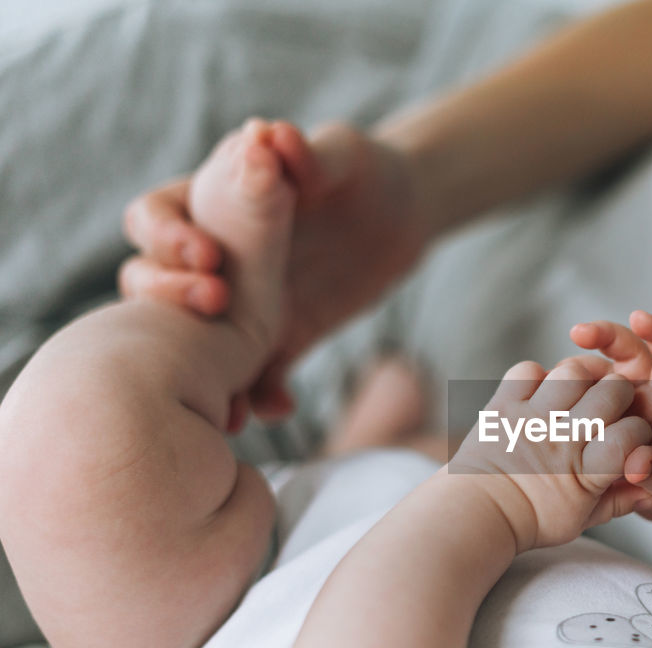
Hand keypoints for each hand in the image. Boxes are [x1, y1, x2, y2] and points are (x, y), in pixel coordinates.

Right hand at [119, 121, 434, 419]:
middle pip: (151, 279)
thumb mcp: (342, 155)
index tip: (208, 253)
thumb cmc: (359, 170)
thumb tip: (272, 136)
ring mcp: (237, 302)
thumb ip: (308, 154)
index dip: (168, 235)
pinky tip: (277, 408)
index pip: (156, 215)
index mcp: (207, 200)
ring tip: (223, 397)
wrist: (400, 215)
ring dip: (197, 367)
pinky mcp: (275, 338)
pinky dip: (260, 394)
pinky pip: (255, 373)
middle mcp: (210, 254)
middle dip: (168, 296)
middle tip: (214, 303)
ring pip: (190, 339)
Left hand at [449, 359, 651, 552]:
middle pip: (611, 392)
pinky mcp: (504, 405)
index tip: (631, 436)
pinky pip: (527, 370)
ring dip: (584, 374)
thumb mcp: (580, 520)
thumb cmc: (531, 519)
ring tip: (583, 388)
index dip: (638, 431)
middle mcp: (561, 439)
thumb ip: (617, 503)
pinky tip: (543, 391)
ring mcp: (531, 418)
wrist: (476, 513)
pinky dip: (538, 375)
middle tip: (613, 403)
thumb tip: (649, 494)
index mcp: (585, 471)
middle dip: (621, 393)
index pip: (631, 434)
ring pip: (572, 372)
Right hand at [570, 310, 651, 530]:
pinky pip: (574, 398)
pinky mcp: (592, 421)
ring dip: (575, 367)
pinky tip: (538, 398)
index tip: (640, 319)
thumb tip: (636, 464)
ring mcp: (615, 407)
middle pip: (625, 351)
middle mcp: (642, 396)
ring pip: (593, 372)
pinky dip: (559, 394)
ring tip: (555, 379)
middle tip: (579, 332)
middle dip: (603, 334)